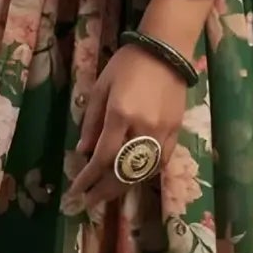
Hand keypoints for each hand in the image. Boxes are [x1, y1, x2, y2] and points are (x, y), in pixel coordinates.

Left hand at [65, 43, 187, 211]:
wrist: (166, 50)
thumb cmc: (127, 64)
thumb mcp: (101, 88)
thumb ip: (91, 121)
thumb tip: (83, 151)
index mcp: (120, 114)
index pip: (102, 157)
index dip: (88, 178)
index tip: (76, 190)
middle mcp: (143, 128)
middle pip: (123, 171)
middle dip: (104, 190)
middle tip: (90, 202)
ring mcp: (163, 132)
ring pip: (143, 171)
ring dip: (124, 186)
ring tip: (108, 194)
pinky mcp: (176, 131)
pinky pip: (161, 161)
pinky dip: (145, 174)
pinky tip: (133, 178)